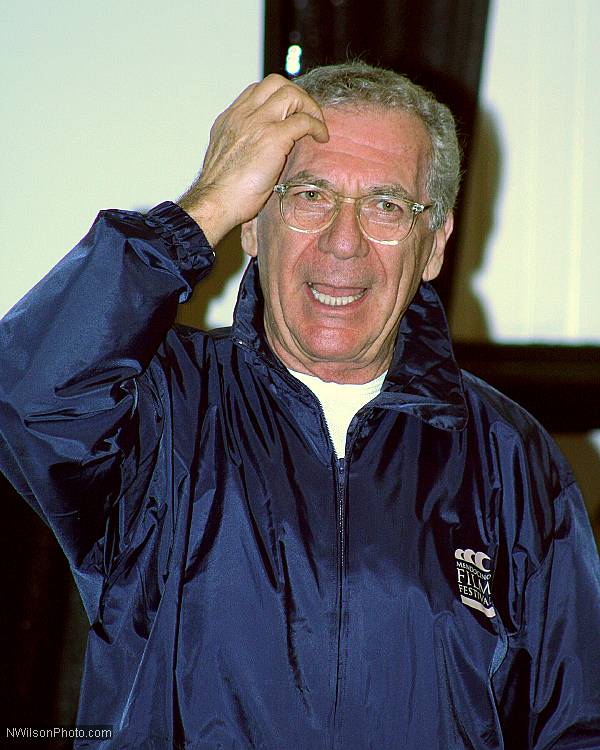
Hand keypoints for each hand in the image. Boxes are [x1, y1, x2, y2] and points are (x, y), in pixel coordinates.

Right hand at [178, 74, 328, 245]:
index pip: (256, 91)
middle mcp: (242, 115)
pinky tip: (321, 138)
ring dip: (309, 107)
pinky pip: (303, 120)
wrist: (215, 202)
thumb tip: (257, 155)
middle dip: (297, 95)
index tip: (290, 114)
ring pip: (290, 93)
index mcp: (229, 120)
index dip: (278, 98)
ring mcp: (257, 123)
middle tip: (307, 115)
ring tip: (316, 125)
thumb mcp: (227, 160)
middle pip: (275, 83)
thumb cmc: (220, 194)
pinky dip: (317, 126)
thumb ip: (240, 148)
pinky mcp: (273, 137)